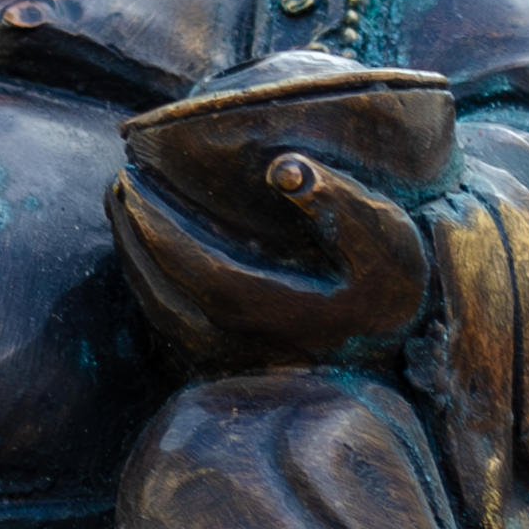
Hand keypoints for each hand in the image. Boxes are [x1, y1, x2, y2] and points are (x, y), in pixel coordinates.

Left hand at [110, 58, 446, 364]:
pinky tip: (143, 250)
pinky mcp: (232, 363)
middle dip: (135, 237)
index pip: (199, 271)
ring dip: (134, 260)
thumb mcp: (385, 235)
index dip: (159, 230)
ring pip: (163, 314)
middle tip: (120, 184)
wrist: (407, 335)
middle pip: (168, 294)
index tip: (134, 182)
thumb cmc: (395, 278)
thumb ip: (338, 199)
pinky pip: (172, 327)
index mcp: (282, 314)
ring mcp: (238, 360)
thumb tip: (284, 165)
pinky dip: (149, 287)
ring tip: (121, 208)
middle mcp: (251, 345)